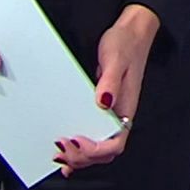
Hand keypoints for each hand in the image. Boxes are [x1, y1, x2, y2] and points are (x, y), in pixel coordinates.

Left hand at [54, 4, 159, 175]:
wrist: (130, 32)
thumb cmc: (126, 44)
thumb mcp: (116, 59)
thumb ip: (111, 82)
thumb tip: (103, 103)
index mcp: (126, 108)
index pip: (115, 144)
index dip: (95, 150)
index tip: (76, 141)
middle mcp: (119, 115)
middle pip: (104, 153)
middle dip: (82, 158)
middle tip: (61, 150)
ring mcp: (110, 114)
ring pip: (97, 148)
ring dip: (78, 157)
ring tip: (59, 156)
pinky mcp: (100, 109)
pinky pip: (91, 135)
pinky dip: (78, 149)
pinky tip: (65, 153)